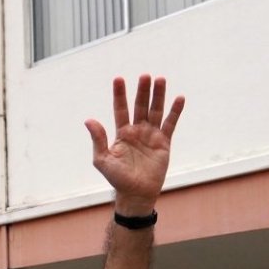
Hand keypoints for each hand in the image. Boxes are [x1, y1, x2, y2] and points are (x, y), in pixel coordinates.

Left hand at [85, 75, 184, 215]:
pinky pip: (170, 124)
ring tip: (160, 79)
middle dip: (142, 91)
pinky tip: (179, 99)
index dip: (119, 95)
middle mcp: (136, 131)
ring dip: (158, 96)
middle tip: (145, 75)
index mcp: (121, 133)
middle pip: (140, 106)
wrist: (136, 193)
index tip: (118, 79)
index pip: (120, 109)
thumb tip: (89, 120)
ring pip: (155, 111)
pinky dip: (175, 112)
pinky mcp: (164, 142)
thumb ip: (98, 139)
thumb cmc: (117, 178)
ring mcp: (151, 135)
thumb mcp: (102, 159)